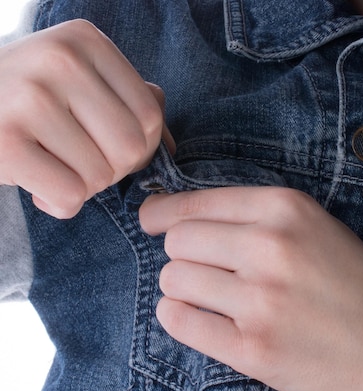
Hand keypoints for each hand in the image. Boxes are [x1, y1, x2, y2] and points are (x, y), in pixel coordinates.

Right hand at [0, 19, 173, 218]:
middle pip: (130, 146)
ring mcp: (30, 98)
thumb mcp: (77, 80)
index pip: (150, 114)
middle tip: (80, 165)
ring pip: (101, 175)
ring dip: (84, 188)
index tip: (108, 150)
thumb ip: (127, 102)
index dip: (140, 147)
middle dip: (113, 170)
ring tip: (53, 169)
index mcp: (86, 40)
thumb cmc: (25, 99)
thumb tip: (172, 147)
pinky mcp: (4, 142)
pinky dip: (60, 204)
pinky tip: (38, 187)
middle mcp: (60, 59)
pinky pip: (70, 195)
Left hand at [139, 187, 362, 390]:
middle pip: (179, 240)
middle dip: (184, 254)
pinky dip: (181, 317)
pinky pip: (179, 321)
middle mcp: (272, 248)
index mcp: (287, 209)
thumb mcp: (315, 226)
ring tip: (213, 295)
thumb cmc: (350, 283)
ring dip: (183, 287)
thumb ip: (253, 214)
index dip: (165, 212)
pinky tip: (202, 317)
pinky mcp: (252, 349)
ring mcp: (262, 301)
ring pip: (173, 279)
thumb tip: (169, 213)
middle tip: (208, 268)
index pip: (197, 202)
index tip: (153, 219)